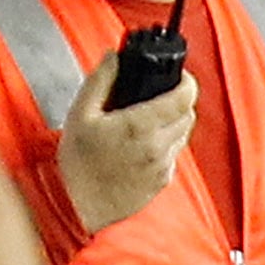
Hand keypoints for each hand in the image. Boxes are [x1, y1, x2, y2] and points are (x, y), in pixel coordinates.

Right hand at [57, 52, 197, 235]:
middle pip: (188, 114)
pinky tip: (142, 145)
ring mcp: (162, 166)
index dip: (187, 81)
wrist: (78, 208)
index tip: (180, 76)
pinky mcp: (162, 181)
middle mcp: (157, 147)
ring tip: (147, 121)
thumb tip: (115, 56)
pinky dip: (165, 144)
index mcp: (139, 126)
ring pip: (183, 134)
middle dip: (179, 101)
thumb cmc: (76, 164)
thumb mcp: (80, 113)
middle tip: (159, 96)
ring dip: (173, 123)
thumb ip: (101, 79)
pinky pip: (174, 155)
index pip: (184, 97)